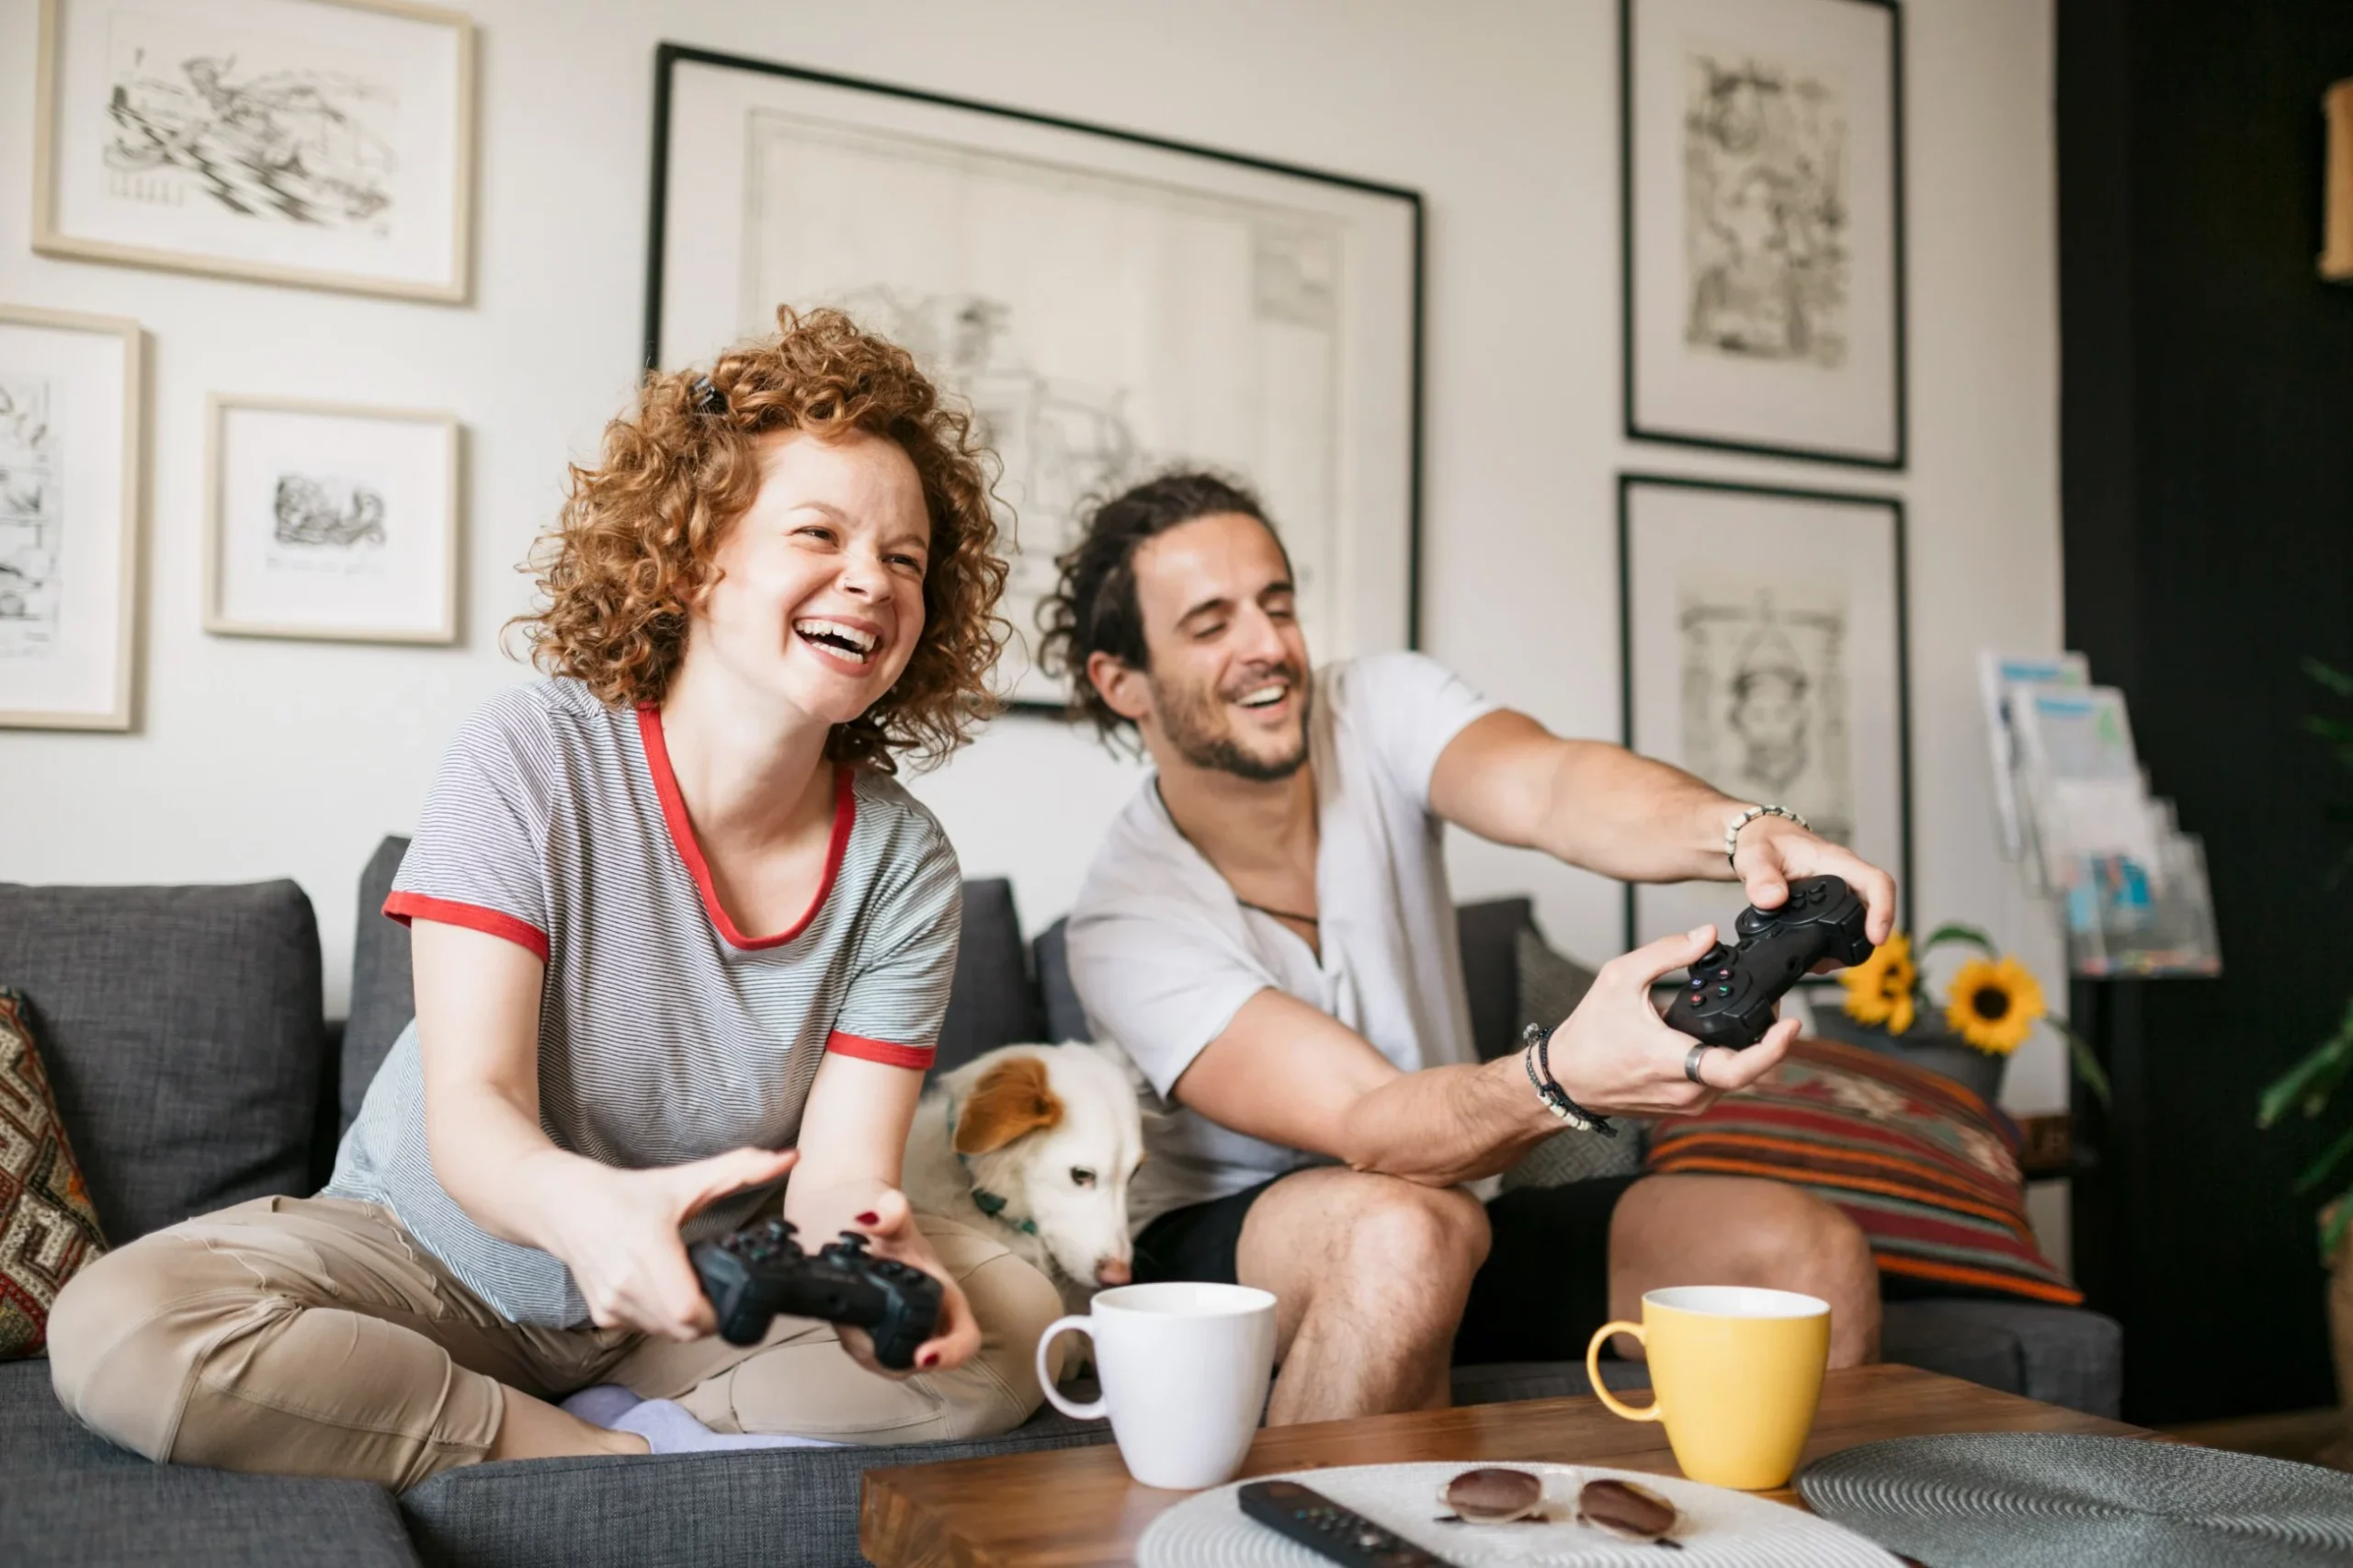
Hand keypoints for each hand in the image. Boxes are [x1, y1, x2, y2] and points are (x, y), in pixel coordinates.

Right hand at [536, 1145, 798, 1340]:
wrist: (563, 1206)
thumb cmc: (625, 1194)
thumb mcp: (685, 1181)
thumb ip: (742, 1169)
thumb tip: (790, 1158)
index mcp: (647, 1249)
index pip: (690, 1311)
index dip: (719, 1310)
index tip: (731, 1288)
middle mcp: (625, 1284)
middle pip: (685, 1329)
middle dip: (711, 1314)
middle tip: (718, 1285)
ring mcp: (611, 1305)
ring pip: (668, 1333)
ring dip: (687, 1318)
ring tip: (689, 1283)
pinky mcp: (603, 1316)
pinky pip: (648, 1329)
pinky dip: (663, 1317)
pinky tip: (663, 1288)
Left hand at [834, 1188, 981, 1377]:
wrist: (875, 1236)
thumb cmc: (896, 1235)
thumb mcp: (897, 1223)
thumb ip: (890, 1214)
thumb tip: (870, 1219)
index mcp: (948, 1303)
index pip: (965, 1341)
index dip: (950, 1354)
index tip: (924, 1356)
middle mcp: (932, 1327)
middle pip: (917, 1361)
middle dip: (883, 1353)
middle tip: (856, 1330)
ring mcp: (908, 1339)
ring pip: (889, 1363)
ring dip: (864, 1349)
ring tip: (847, 1319)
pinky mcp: (883, 1344)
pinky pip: (871, 1357)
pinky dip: (854, 1342)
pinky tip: (843, 1321)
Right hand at [1547, 925, 1799, 1116]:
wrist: (1566, 1078)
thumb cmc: (1589, 1033)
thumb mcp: (1620, 978)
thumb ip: (1666, 952)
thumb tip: (1706, 935)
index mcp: (1672, 1061)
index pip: (1738, 1068)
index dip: (1773, 1049)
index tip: (1793, 1024)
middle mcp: (1685, 1089)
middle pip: (1747, 1069)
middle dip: (1766, 1038)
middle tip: (1773, 1009)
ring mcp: (1686, 1103)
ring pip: (1736, 1078)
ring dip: (1747, 1050)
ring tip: (1747, 1018)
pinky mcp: (1684, 1106)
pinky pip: (1719, 1084)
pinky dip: (1726, 1060)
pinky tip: (1719, 1037)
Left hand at [1731, 815, 1896, 950]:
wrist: (1759, 837)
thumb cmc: (1764, 839)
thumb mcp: (1756, 854)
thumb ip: (1761, 876)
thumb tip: (1772, 899)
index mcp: (1835, 861)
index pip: (1876, 882)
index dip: (1884, 910)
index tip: (1876, 936)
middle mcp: (1843, 876)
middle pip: (1873, 908)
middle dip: (1862, 938)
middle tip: (1836, 960)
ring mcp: (1839, 890)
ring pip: (1858, 920)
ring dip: (1847, 944)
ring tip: (1823, 962)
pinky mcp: (1828, 903)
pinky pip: (1841, 923)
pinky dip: (1832, 943)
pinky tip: (1816, 954)